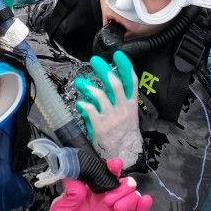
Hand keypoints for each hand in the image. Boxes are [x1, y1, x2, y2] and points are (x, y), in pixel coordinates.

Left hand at [43, 158, 152, 210]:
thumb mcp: (62, 207)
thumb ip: (71, 193)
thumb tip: (73, 176)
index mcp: (94, 189)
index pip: (107, 173)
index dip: (113, 167)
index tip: (115, 164)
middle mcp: (107, 197)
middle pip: (124, 183)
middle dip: (121, 187)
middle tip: (108, 199)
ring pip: (133, 197)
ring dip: (129, 199)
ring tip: (116, 208)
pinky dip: (143, 208)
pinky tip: (145, 201)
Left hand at [74, 50, 142, 166]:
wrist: (125, 155)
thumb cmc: (125, 134)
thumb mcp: (128, 116)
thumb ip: (118, 101)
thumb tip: (106, 86)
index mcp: (130, 104)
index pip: (131, 82)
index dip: (125, 66)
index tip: (118, 54)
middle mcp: (122, 108)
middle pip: (114, 84)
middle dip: (104, 69)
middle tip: (94, 60)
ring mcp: (111, 117)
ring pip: (99, 94)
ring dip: (88, 85)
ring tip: (80, 81)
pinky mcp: (100, 126)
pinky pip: (89, 109)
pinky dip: (83, 103)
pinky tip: (80, 102)